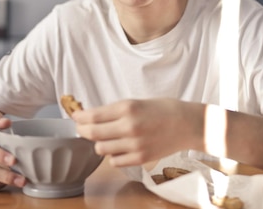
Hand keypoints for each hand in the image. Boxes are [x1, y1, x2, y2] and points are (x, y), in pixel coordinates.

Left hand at [72, 99, 203, 166]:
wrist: (187, 124)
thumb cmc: (164, 109)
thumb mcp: (137, 102)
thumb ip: (115, 111)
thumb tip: (92, 116)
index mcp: (128, 108)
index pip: (93, 115)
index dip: (80, 117)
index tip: (76, 116)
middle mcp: (129, 126)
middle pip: (92, 133)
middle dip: (83, 130)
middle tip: (82, 128)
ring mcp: (134, 144)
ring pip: (101, 149)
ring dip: (99, 143)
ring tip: (105, 138)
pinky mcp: (140, 158)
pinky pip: (115, 161)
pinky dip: (113, 155)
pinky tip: (119, 148)